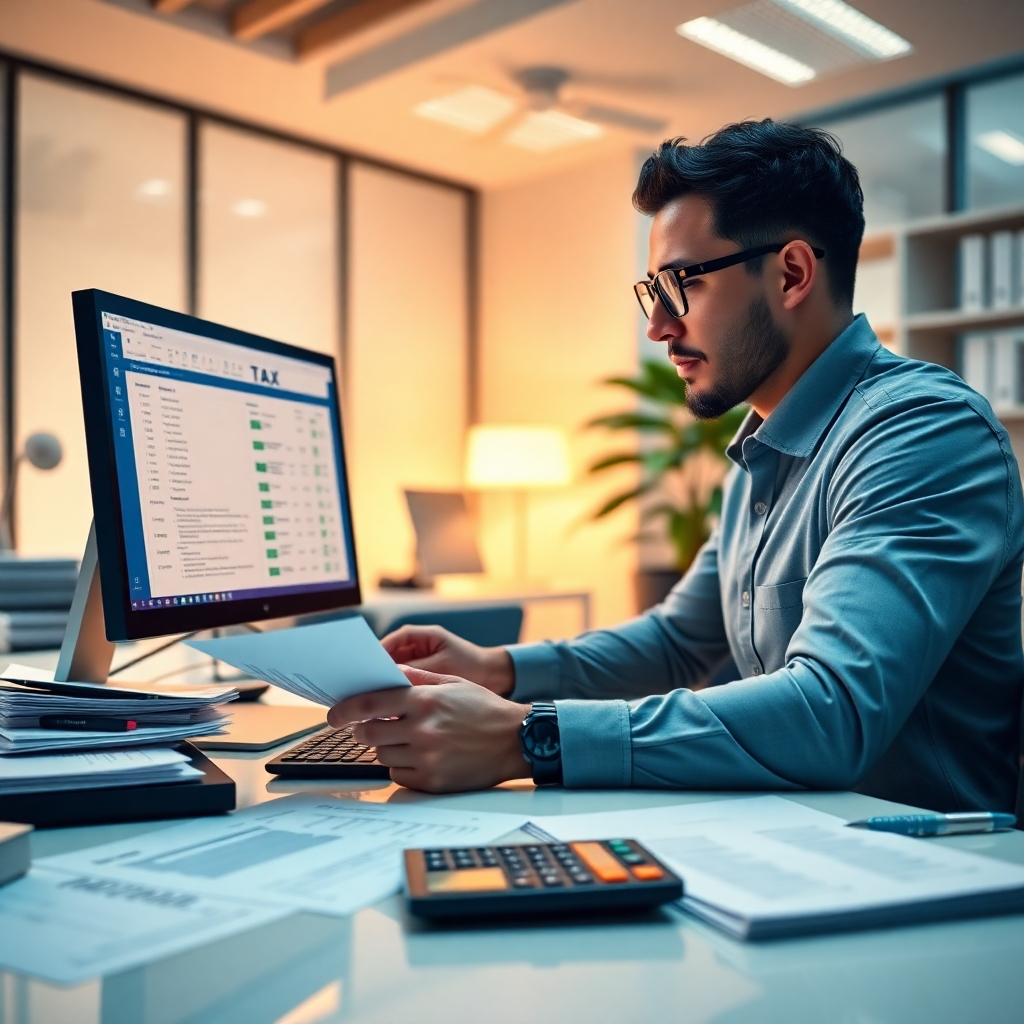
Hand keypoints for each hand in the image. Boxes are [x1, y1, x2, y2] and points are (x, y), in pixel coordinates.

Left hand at [326, 667, 530, 791]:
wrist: (516, 740)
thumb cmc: (484, 709)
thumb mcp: (453, 683)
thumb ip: (417, 680)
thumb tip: (387, 675)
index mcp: (425, 701)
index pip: (370, 704)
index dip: (345, 710)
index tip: (333, 714)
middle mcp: (422, 730)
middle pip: (369, 734)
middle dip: (365, 730)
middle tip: (371, 727)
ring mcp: (427, 758)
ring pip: (382, 755)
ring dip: (386, 747)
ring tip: (404, 740)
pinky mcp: (432, 781)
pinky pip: (398, 774)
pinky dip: (401, 765)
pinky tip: (418, 756)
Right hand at [379, 625, 514, 695]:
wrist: (496, 676)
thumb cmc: (472, 666)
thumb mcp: (443, 667)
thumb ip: (417, 671)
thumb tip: (391, 678)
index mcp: (424, 636)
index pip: (394, 639)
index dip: (378, 652)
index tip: (366, 667)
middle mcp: (419, 646)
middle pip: (391, 655)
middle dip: (378, 669)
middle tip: (364, 685)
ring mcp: (421, 660)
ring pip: (396, 670)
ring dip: (387, 682)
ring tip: (374, 697)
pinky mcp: (424, 676)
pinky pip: (406, 682)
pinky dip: (398, 691)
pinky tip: (390, 705)